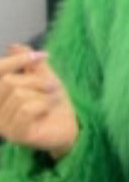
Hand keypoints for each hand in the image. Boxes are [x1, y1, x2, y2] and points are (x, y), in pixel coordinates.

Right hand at [0, 43, 78, 157]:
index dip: (16, 60)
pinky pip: (26, 109)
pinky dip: (43, 104)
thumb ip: (29, 62)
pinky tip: (48, 110)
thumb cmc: (52, 100)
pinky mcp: (15, 134)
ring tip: (51, 100)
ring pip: (18, 95)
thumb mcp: (42, 76)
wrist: (69, 124)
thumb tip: (13, 46)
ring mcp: (2, 124)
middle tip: (53, 86)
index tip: (39, 56)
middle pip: (8, 81)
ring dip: (43, 94)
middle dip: (36, 80)